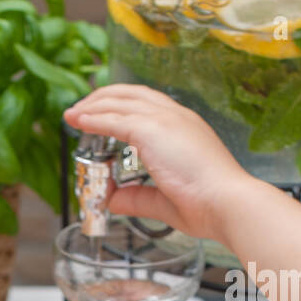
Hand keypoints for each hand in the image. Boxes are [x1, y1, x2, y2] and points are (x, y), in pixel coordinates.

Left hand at [63, 85, 261, 245]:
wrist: (227, 204)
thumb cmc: (207, 206)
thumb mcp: (164, 202)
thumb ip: (138, 198)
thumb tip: (112, 200)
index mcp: (185, 127)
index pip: (148, 104)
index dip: (122, 105)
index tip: (102, 112)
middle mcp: (176, 116)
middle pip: (132, 94)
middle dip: (102, 98)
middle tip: (81, 110)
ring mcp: (166, 120)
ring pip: (120, 102)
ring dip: (92, 105)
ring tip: (72, 114)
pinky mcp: (154, 130)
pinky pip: (115, 119)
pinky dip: (94, 118)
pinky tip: (79, 121)